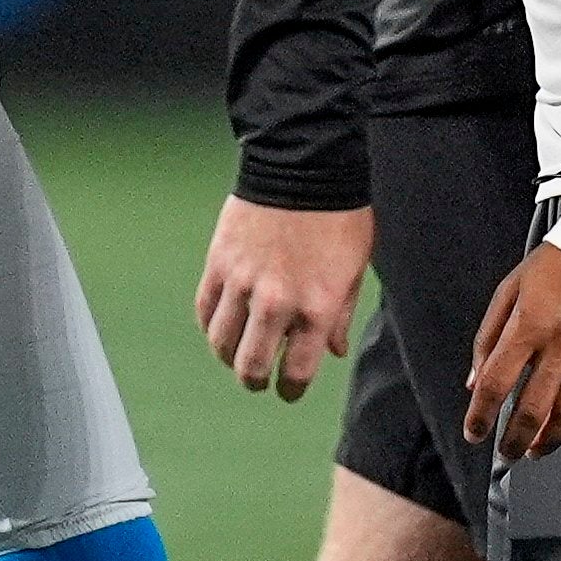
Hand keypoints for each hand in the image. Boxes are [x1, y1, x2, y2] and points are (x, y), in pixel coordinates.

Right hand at [195, 196, 373, 399]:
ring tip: (237, 354)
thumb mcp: (355, 269)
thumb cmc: (338, 218)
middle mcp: (276, 304)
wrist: (303, 170)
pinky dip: (211, 325)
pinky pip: (206, 310)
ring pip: (222, 343)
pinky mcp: (218, 265)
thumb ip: (342, 315)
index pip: (297, 373)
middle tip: (259, 379)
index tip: (288, 390)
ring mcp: (242, 285)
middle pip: (252, 367)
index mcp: (317, 310)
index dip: (291, 389)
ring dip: (229, 356)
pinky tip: (221, 326)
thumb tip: (332, 350)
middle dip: (256, 380)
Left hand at [465, 243, 560, 458]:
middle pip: (533, 408)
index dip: (481, 415)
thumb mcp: (513, 287)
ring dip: (548, 441)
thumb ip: (489, 336)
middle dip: (514, 440)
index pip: (497, 381)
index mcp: (530, 321)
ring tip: (535, 449)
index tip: (474, 433)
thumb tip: (474, 382)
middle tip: (506, 452)